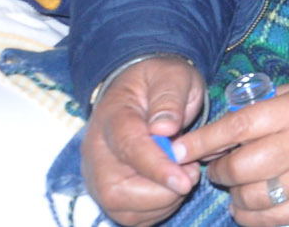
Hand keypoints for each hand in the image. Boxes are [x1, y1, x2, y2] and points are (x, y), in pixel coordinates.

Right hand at [82, 56, 204, 226]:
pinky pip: (129, 216)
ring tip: (183, 176)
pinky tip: (171, 188)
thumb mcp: (172, 75)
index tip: (184, 179)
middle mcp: (97, 152)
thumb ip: (169, 98)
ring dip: (161, 202)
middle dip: (160, 192)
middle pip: (116, 190)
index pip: (129, 148)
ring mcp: (98, 175)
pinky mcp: (108, 192)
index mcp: (113, 118)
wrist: (140, 87)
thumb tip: (165, 128)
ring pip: (121, 209)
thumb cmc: (159, 82)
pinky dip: (155, 210)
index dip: (157, 168)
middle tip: (191, 173)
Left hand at [175, 77, 288, 226]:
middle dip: (218, 171)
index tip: (177, 150)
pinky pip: (272, 219)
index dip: (202, 142)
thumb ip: (265, 106)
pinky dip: (252, 216)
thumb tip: (220, 131)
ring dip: (234, 195)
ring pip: (252, 197)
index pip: (237, 127)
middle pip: (239, 168)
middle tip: (218, 168)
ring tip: (238, 186)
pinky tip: (250, 205)